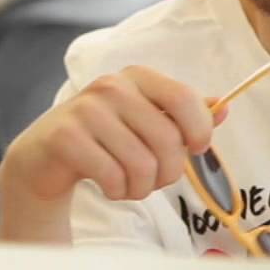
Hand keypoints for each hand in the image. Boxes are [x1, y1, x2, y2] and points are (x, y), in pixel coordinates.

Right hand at [0, 66, 226, 242]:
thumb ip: (183, 114)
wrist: (45, 156)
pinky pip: (113, 176)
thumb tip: (224, 108)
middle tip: (155, 179)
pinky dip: (117, 191)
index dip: (199, 130)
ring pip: (142, 164)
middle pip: (167, 140)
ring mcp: (86, 110)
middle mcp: (112, 86)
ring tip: (129, 183)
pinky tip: (109, 186)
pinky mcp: (66, 137)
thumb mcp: (145, 120)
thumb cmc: (105, 138)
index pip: (184, 98)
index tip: (196, 149)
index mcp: (137, 77)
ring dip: (141, 187)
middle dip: (168, 172)